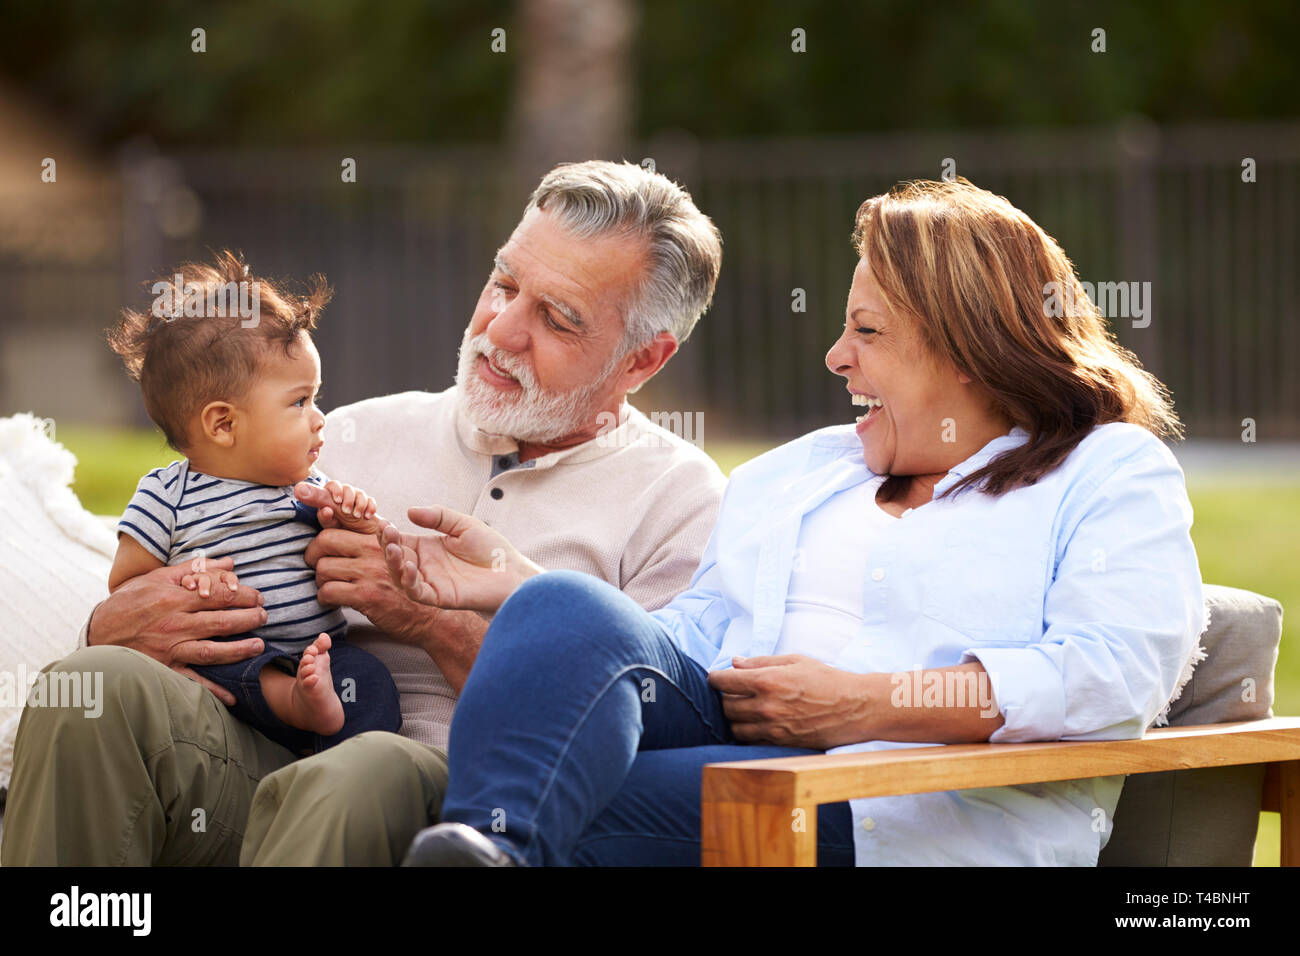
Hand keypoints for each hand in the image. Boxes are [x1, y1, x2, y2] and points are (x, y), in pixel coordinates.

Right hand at [87, 556, 266, 704]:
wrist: (97, 632)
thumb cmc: (130, 601)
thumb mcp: (158, 578)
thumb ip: (195, 569)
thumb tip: (228, 562)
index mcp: (174, 598)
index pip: (218, 595)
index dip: (244, 595)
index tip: (258, 597)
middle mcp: (174, 624)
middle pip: (220, 622)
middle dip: (248, 619)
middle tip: (265, 616)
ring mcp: (169, 648)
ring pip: (212, 650)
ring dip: (239, 650)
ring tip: (259, 646)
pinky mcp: (164, 668)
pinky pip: (192, 681)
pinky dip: (213, 690)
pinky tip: (233, 696)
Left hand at [294, 480, 383, 534]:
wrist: (358, 544)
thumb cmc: (339, 533)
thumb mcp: (329, 521)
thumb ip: (317, 505)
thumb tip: (299, 490)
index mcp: (330, 499)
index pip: (332, 485)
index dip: (336, 490)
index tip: (337, 501)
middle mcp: (343, 497)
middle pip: (348, 487)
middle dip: (349, 498)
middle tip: (347, 512)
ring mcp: (356, 501)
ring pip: (360, 493)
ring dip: (359, 503)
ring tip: (357, 516)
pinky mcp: (368, 506)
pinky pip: (370, 500)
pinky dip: (370, 507)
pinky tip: (367, 516)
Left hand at [304, 526, 440, 644]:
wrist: (430, 616)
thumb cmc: (407, 584)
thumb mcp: (396, 553)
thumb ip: (373, 537)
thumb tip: (339, 520)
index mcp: (380, 536)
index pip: (343, 518)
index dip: (323, 515)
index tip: (313, 519)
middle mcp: (375, 550)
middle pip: (325, 540)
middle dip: (313, 554)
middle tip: (316, 564)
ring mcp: (370, 572)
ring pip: (323, 568)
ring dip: (321, 580)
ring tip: (330, 585)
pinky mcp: (367, 595)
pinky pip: (328, 591)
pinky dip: (325, 598)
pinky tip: (335, 600)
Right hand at [379, 505, 541, 612]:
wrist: (512, 572)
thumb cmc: (491, 549)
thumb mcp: (463, 525)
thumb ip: (438, 517)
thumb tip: (410, 511)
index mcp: (428, 547)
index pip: (400, 540)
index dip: (388, 532)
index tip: (382, 522)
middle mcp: (425, 565)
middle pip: (396, 557)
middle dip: (388, 545)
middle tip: (387, 533)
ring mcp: (431, 582)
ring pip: (401, 576)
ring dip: (393, 563)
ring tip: (394, 548)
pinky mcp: (439, 597)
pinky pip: (417, 592)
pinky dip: (409, 581)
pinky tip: (409, 567)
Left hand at [707, 654, 873, 749]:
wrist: (855, 707)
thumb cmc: (827, 680)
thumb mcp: (794, 661)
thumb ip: (761, 662)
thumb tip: (735, 662)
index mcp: (767, 681)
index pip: (724, 681)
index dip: (714, 678)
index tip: (714, 677)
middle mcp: (766, 707)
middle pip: (725, 706)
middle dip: (724, 698)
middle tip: (732, 692)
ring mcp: (773, 729)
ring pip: (735, 727)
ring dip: (734, 718)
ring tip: (742, 709)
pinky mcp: (781, 744)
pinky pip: (751, 741)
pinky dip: (748, 733)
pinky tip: (755, 723)